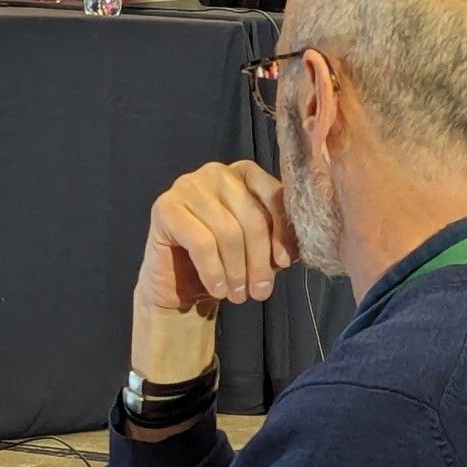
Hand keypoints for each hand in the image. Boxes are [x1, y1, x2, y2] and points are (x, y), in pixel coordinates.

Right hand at [132, 161, 296, 383]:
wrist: (180, 285)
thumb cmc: (225, 262)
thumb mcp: (259, 249)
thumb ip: (278, 239)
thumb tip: (300, 246)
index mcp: (244, 173)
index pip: (274, 194)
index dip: (282, 231)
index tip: (285, 264)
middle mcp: (216, 172)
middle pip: (251, 215)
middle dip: (259, 259)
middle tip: (260, 292)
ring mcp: (188, 185)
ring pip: (227, 231)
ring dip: (237, 271)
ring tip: (238, 295)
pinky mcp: (165, 207)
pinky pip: (201, 242)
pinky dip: (214, 271)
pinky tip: (218, 289)